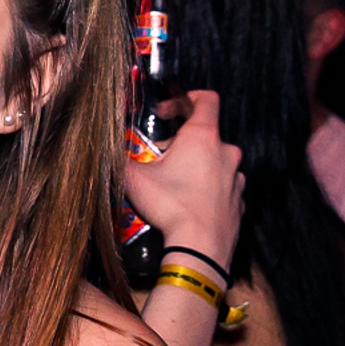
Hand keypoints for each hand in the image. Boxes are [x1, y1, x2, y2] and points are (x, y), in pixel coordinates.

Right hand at [123, 90, 243, 266]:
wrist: (200, 246)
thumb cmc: (171, 206)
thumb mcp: (133, 179)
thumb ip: (120, 159)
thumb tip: (105, 150)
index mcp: (203, 137)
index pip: (206, 99)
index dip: (184, 99)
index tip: (167, 114)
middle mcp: (226, 152)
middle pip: (205, 135)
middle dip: (181, 144)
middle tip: (159, 161)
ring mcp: (235, 177)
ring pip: (215, 162)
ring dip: (196, 168)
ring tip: (174, 186)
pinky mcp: (239, 200)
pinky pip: (221, 187)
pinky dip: (207, 190)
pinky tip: (188, 205)